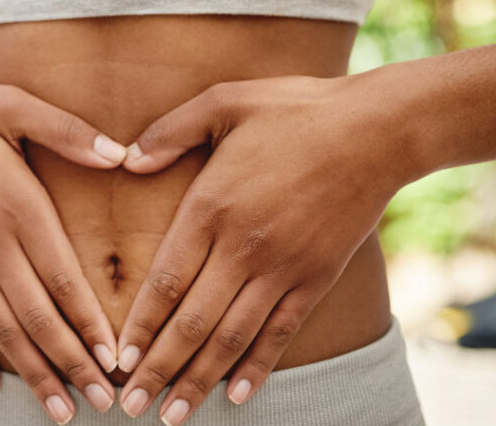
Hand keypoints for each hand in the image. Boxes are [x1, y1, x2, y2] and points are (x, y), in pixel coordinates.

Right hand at [0, 81, 127, 422]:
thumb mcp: (10, 104)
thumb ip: (67, 130)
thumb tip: (120, 154)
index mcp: (20, 208)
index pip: (64, 279)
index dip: (91, 323)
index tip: (117, 359)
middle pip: (40, 318)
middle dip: (75, 365)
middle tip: (107, 403)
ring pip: (4, 330)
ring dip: (36, 374)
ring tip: (63, 412)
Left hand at [112, 75, 411, 423]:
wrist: (378, 128)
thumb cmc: (295, 109)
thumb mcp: (223, 102)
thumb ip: (169, 132)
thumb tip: (125, 159)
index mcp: (212, 206)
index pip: (165, 281)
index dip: (139, 326)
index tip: (117, 360)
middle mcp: (244, 247)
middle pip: (192, 323)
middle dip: (158, 369)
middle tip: (131, 407)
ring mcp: (283, 268)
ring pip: (232, 337)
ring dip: (199, 380)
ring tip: (173, 417)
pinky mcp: (316, 278)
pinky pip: (281, 332)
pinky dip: (258, 367)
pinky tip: (237, 397)